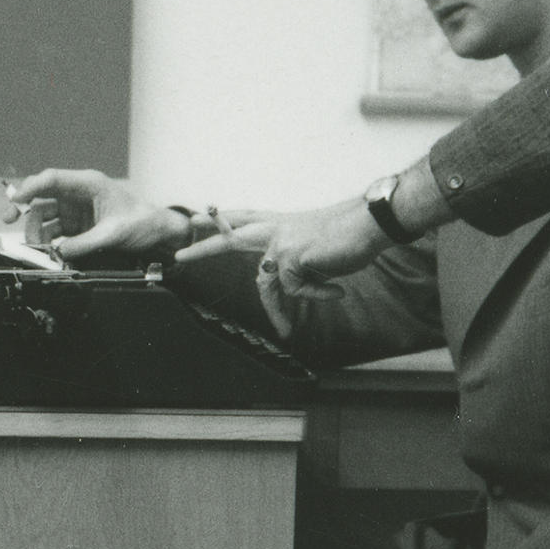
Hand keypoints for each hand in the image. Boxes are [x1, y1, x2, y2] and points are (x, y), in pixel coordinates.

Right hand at [4, 168, 190, 260]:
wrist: (157, 232)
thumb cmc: (142, 221)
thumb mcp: (113, 234)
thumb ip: (84, 243)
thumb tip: (60, 252)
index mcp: (88, 184)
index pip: (51, 179)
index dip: (30, 187)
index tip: (15, 201)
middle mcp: (78, 192)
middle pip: (41, 196)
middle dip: (24, 208)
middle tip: (11, 220)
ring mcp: (76, 208)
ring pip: (45, 215)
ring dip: (37, 230)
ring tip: (38, 247)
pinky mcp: (77, 224)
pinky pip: (54, 229)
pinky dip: (48, 240)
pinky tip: (48, 250)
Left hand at [182, 196, 385, 297]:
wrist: (371, 222)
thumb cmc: (348, 233)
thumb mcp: (312, 244)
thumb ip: (291, 258)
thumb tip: (284, 283)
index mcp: (280, 222)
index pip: (244, 216)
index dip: (222, 219)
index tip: (198, 218)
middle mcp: (275, 228)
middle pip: (230, 238)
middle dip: (204, 248)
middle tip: (178, 257)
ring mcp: (280, 241)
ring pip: (268, 283)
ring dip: (278, 313)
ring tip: (286, 331)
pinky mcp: (290, 257)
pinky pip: (296, 289)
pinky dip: (318, 294)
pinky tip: (335, 290)